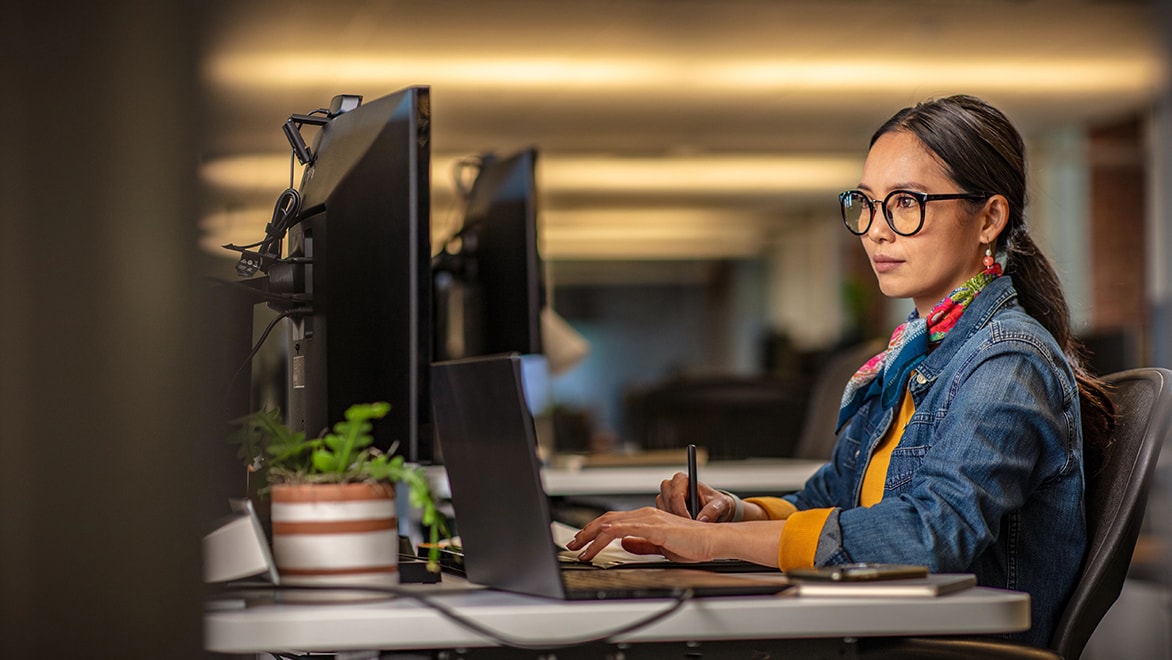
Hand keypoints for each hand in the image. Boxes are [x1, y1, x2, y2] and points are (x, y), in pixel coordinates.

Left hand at [564, 506, 716, 562]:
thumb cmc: (692, 543)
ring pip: (611, 523)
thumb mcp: (660, 546)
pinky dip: (609, 532)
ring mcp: (649, 519)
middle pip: (607, 519)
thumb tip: (624, 544)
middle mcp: (644, 514)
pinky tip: (599, 538)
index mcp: (645, 518)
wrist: (712, 540)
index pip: (612, 522)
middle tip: (572, 545)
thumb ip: (641, 544)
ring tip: (579, 548)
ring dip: (591, 535)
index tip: (581, 542)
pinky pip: (627, 528)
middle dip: (585, 532)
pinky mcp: (655, 527)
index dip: (593, 531)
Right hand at [657, 472, 735, 521]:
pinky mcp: (663, 509)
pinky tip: (682, 527)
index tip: (689, 521)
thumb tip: (702, 519)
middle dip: (676, 515)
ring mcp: (665, 498)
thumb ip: (713, 510)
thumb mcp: (721, 505)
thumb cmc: (717, 504)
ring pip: (661, 509)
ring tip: (687, 526)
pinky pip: (660, 517)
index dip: (681, 510)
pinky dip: (670, 524)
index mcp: (684, 480)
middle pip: (665, 500)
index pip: (676, 494)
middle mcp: (672, 486)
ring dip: (672, 520)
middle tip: (688, 525)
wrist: (716, 512)